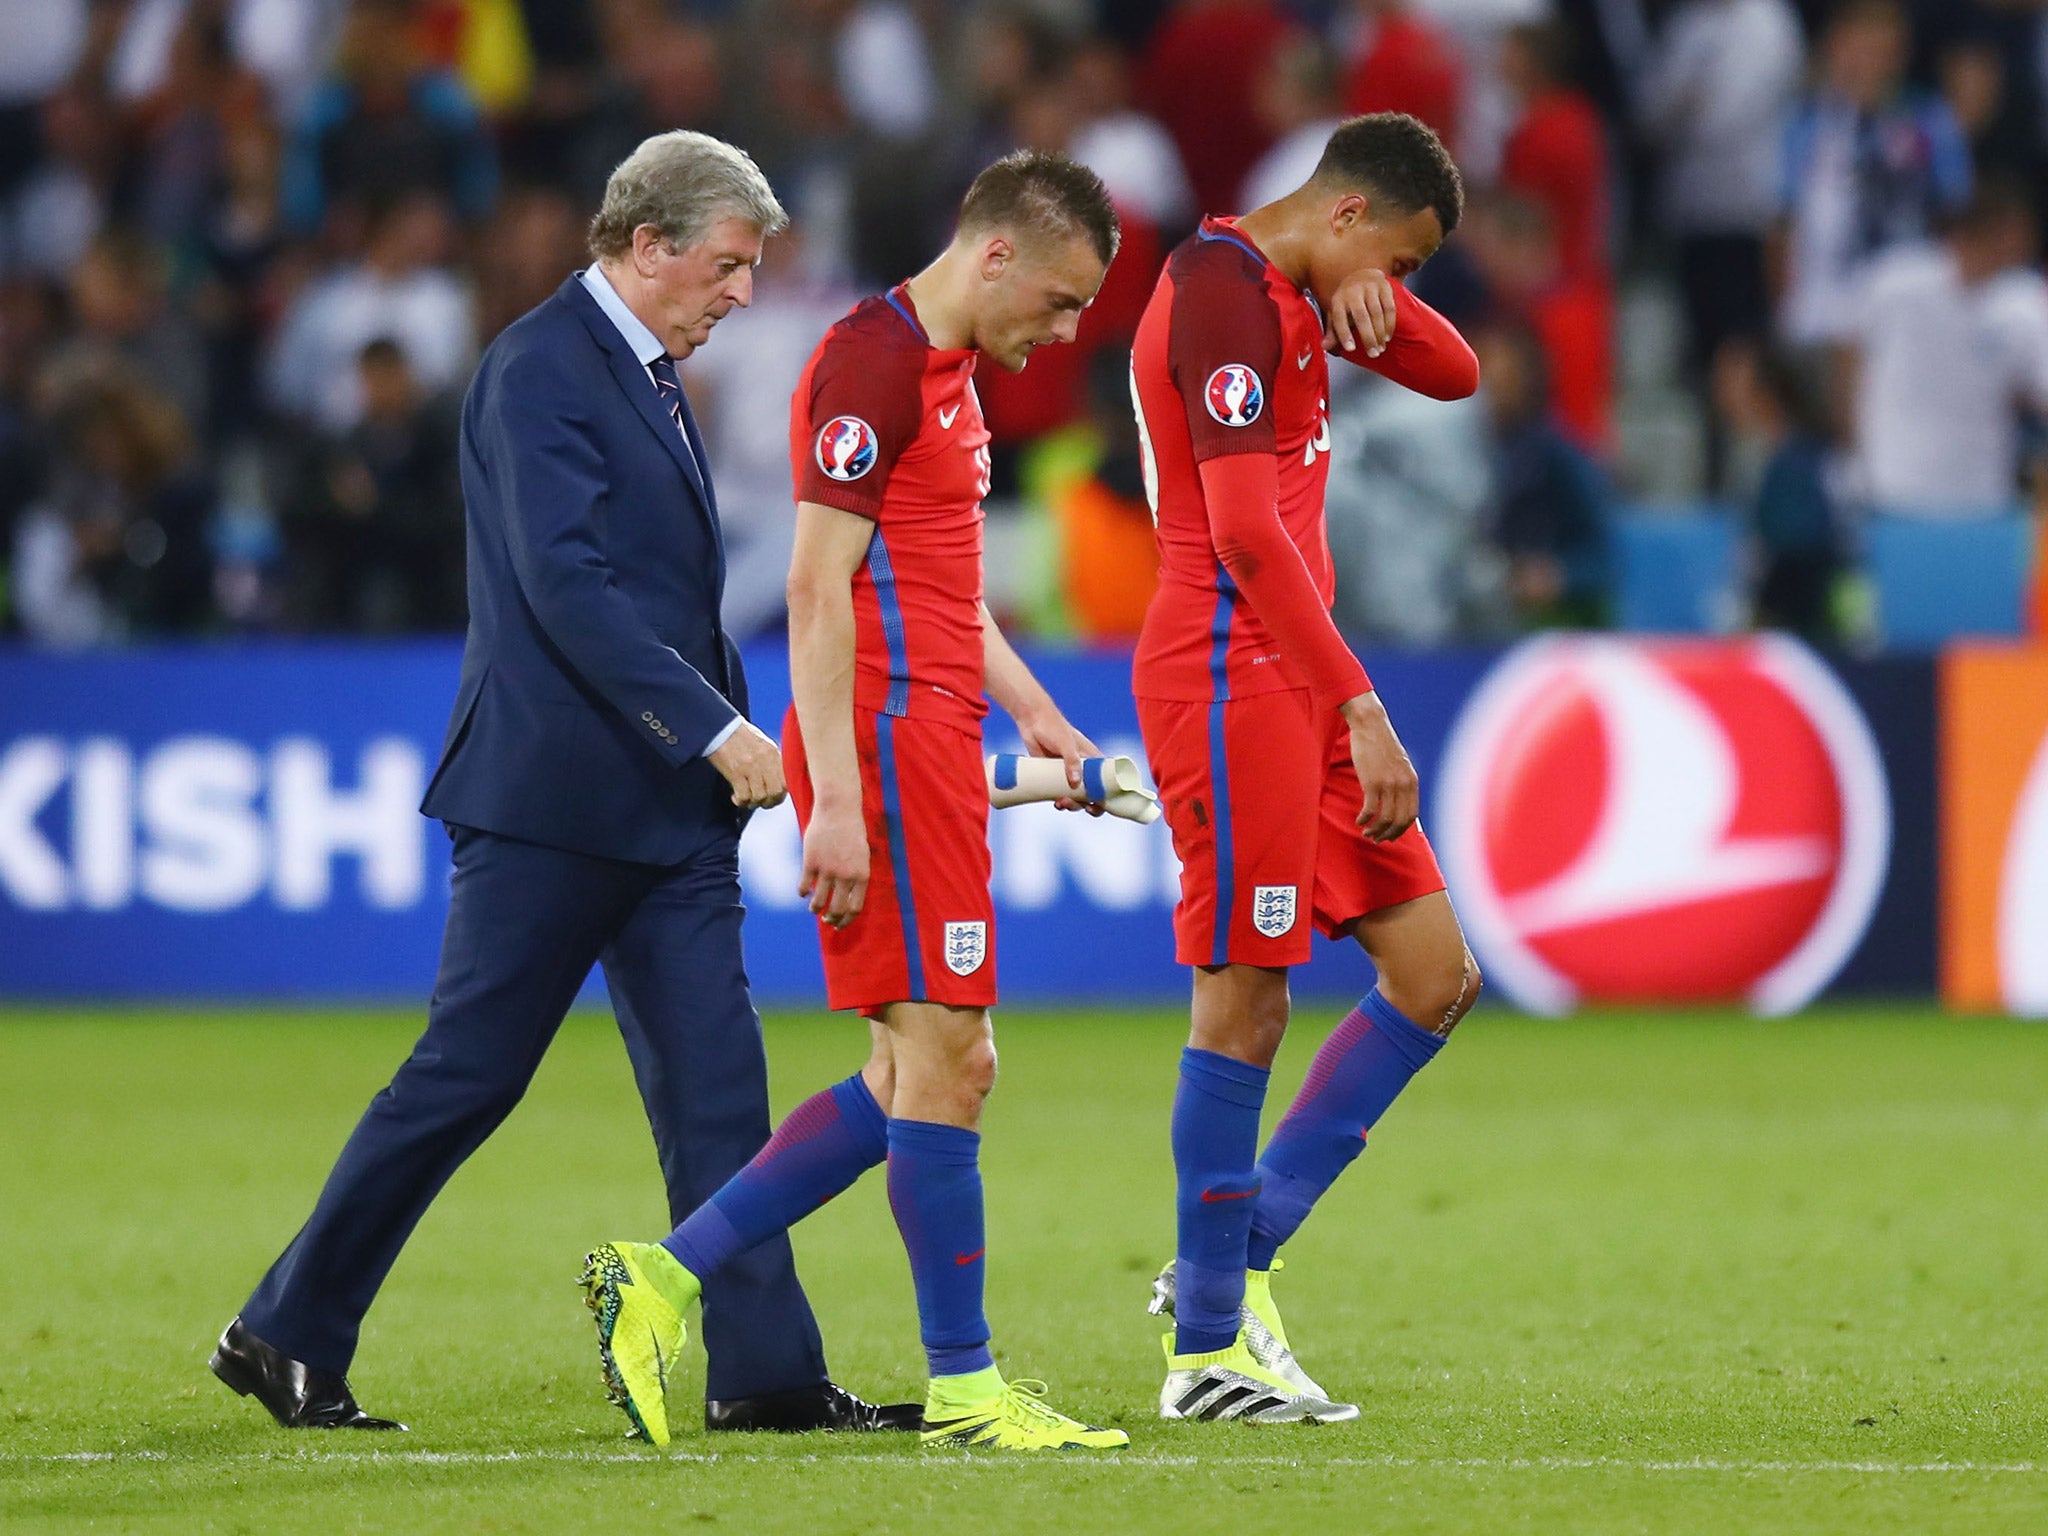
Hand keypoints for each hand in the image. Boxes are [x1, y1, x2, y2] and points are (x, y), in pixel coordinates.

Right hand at [706, 719, 786, 809]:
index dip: (782, 795)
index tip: (775, 797)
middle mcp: (765, 761)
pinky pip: (743, 796)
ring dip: (753, 803)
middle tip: (762, 803)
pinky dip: (740, 801)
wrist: (720, 728)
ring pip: (759, 797)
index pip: (787, 782)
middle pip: (775, 792)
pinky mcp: (735, 773)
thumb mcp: (764, 745)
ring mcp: (751, 767)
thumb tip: (779, 781)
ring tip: (748, 800)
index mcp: (774, 754)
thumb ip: (773, 762)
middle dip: (769, 802)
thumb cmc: (741, 736)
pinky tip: (736, 797)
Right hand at [800, 800, 868, 927]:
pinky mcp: (811, 862)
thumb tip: (848, 899)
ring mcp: (827, 869)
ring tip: (814, 909)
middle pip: (837, 909)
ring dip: (815, 909)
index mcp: (862, 875)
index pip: (855, 908)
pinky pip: (804, 886)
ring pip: (818, 901)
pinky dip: (803, 893)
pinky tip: (803, 892)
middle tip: (827, 919)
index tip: (839, 924)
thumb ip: (856, 877)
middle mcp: (846, 876)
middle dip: (831, 919)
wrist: (838, 809)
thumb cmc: (852, 832)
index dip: (846, 920)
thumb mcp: (862, 855)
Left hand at [1016, 708, 1104, 813]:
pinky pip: (1059, 792)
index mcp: (1092, 759)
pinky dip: (1059, 800)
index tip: (1096, 805)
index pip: (1106, 781)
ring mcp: (1067, 772)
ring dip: (1071, 803)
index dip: (1105, 796)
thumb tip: (1076, 782)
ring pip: (1075, 795)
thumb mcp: (1065, 743)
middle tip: (1072, 803)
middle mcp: (1082, 767)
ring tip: (1060, 803)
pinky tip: (1055, 802)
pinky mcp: (1052, 775)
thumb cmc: (1053, 726)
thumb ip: (1072, 760)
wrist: (1031, 719)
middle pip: (1090, 793)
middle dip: (1084, 803)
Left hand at [1324, 269, 1396, 358]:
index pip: (1339, 318)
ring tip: (1380, 348)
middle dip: (1368, 337)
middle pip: (1361, 316)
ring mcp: (1370, 287)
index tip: (1350, 349)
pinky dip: (1390, 323)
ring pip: (1377, 313)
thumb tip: (1324, 346)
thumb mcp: (1337, 313)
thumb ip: (1333, 331)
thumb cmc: (1348, 300)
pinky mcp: (1385, 286)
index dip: (1344, 334)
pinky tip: (1387, 336)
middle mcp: (1353, 292)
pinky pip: (1389, 307)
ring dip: (1380, 333)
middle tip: (1373, 354)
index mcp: (1339, 299)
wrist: (1363, 274)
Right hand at [1341, 690, 1418, 841]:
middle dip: (1388, 834)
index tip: (1390, 835)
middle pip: (1400, 821)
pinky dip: (1364, 819)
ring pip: (1385, 818)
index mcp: (1412, 781)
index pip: (1411, 815)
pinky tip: (1359, 820)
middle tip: (1376, 839)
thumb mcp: (1399, 764)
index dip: (1401, 830)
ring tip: (1366, 832)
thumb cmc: (1381, 744)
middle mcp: (1403, 785)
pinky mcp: (1372, 782)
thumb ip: (1402, 781)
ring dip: (1375, 830)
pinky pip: (1370, 810)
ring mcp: (1388, 784)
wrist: (1371, 726)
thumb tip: (1398, 800)